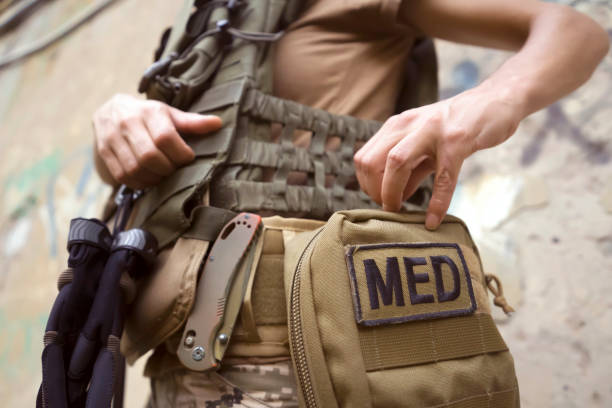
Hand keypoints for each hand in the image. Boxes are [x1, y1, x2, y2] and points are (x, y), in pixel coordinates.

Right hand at [92, 94, 221, 188]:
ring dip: (154, 178)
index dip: (180, 153)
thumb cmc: (147, 116)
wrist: (110, 111)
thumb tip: (218, 124)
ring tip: (163, 175)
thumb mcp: (169, 114)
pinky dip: (140, 182)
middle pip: (149, 156)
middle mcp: (127, 123)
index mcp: (148, 112)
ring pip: (135, 169)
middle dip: (167, 168)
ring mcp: (112, 139)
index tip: (188, 157)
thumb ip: (192, 122)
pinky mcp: (104, 153)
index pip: (165, 138)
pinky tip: (149, 179)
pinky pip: (123, 176)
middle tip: (175, 169)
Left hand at [354, 86, 521, 229]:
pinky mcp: (457, 141)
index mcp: (397, 126)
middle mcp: (408, 125)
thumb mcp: (426, 144)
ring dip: (393, 194)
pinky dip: (436, 204)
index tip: (380, 201)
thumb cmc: (458, 125)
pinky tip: (433, 220)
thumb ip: (410, 169)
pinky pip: (442, 177)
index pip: (364, 158)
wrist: (497, 100)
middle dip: (375, 191)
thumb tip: (395, 197)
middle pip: (372, 161)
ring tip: (401, 214)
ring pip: (396, 163)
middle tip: (390, 208)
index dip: (366, 185)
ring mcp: (432, 131)